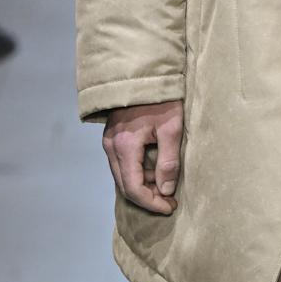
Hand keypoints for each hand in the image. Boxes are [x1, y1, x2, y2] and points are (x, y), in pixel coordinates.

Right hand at [103, 100, 183, 215]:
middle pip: (124, 186)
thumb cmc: (161, 99)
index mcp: (125, 146)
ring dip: (142, 186)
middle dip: (147, 198)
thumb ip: (168, 162)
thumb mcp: (171, 129)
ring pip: (122, 177)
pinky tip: (154, 171)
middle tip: (169, 201)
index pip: (133, 188)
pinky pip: (121, 165)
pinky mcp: (112, 138)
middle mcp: (111, 147)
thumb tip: (165, 190)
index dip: (151, 203)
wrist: (143, 74)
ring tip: (166, 185)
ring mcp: (109, 142)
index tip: (170, 207)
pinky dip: (137, 173)